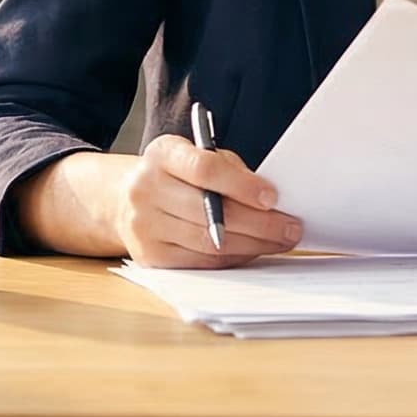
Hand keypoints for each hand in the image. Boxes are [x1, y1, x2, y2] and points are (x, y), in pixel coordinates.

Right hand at [114, 134, 301, 268]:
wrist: (126, 199)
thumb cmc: (176, 174)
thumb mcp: (198, 155)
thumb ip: (229, 171)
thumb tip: (271, 202)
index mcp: (162, 154)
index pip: (204, 169)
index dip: (242, 185)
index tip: (273, 197)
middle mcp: (145, 189)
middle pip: (210, 213)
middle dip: (259, 223)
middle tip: (291, 227)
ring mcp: (144, 226)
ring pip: (209, 243)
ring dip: (253, 245)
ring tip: (280, 240)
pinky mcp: (150, 257)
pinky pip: (201, 262)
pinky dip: (233, 258)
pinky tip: (253, 250)